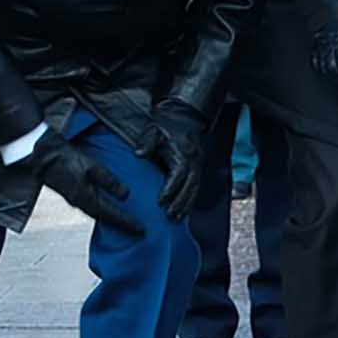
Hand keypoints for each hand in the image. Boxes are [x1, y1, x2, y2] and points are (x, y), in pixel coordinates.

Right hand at [28, 132, 140, 234]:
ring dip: (112, 220)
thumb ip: (109, 181)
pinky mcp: (72, 195)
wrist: (41, 155)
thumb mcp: (92, 167)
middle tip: (137, 232)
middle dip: (121, 226)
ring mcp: (75, 201)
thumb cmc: (66, 159)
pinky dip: (103, 212)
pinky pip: (92, 209)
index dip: (127, 223)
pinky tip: (108, 209)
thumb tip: (126, 195)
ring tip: (126, 223)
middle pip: (105, 219)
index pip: (112, 216)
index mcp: (87, 199)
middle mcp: (80, 204)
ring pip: (98, 215)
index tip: (141, 231)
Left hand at [147, 100, 211, 217]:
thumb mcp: (154, 131)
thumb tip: (138, 154)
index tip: (160, 202)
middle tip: (170, 217)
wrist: (184, 117)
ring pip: (195, 190)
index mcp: (184, 155)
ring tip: (177, 219)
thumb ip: (146, 144)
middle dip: (180, 204)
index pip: (178, 176)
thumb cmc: (166, 126)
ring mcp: (198, 166)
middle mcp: (194, 163)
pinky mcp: (198, 169)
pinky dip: (190, 200)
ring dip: (187, 205)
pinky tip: (184, 210)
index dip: (170, 190)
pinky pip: (196, 188)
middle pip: (190, 188)